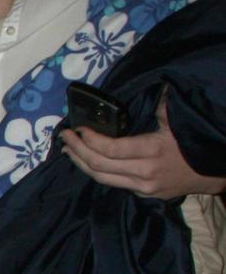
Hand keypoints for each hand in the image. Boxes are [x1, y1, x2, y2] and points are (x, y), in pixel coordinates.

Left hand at [60, 95, 225, 198]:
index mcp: (152, 151)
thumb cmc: (193, 141)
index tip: (77, 128)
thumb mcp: (177, 120)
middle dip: (77, 150)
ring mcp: (143, 187)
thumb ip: (161, 103)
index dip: (89, 140)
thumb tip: (153, 78)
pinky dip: (95, 171)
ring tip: (67, 150)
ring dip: (80, 163)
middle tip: (63, 137)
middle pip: (99, 166)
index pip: (111, 150)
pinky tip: (85, 161)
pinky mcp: (142, 194)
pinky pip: (113, 183)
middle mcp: (145, 173)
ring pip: (102, 178)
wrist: (213, 173)